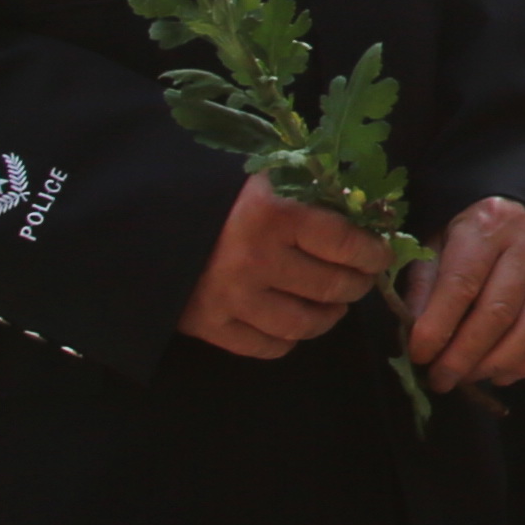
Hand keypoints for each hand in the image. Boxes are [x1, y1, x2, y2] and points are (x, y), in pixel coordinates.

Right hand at [178, 175, 386, 358]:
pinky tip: (293, 321)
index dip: (373, 253)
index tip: (380, 255)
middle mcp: (255, 260)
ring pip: (305, 324)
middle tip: (359, 279)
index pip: (346, 243)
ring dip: (329, 316)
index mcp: (274, 215)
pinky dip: (289, 338)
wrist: (144, 222)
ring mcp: (231, 297)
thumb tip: (367, 214)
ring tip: (333, 304)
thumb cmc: (216, 195)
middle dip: (357, 284)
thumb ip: (312, 194)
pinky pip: (267, 347)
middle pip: (332, 286)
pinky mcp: (209, 325)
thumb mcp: (266, 178)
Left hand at [401, 194, 524, 391]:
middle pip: (498, 312)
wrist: (524, 209)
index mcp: (487, 227)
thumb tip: (417, 336)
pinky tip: (498, 373)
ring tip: (467, 378)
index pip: (462, 284)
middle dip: (464, 355)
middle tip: (440, 379)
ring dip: (495, 363)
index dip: (438, 326)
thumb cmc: (472, 234)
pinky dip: (524, 363)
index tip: (419, 355)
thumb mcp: (437, 245)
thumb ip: (424, 287)